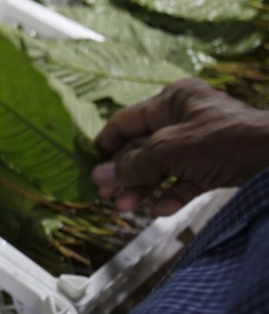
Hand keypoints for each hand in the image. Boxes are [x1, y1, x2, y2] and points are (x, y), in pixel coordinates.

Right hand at [93, 78, 268, 215]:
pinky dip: (172, 196)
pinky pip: (184, 181)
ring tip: (127, 208)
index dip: (105, 146)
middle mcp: (183, 119)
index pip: (126, 122)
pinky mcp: (214, 166)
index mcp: (172, 102)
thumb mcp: (171, 150)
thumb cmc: (225, 140)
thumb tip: (97, 177)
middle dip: (124, 174)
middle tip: (106, 197)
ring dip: (143, 189)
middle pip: (141, 148)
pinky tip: (161, 211)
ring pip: (161, 168)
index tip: (88, 169)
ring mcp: (199, 144)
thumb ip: (133, 164)